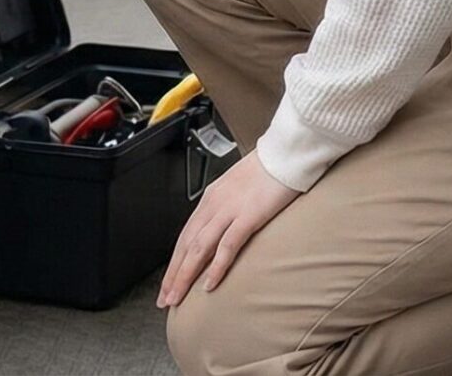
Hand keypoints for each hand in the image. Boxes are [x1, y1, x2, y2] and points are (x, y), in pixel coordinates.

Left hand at [157, 151, 299, 307]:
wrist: (285, 152)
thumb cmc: (268, 169)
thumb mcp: (240, 189)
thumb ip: (228, 207)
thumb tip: (222, 228)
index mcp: (211, 199)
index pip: (186, 236)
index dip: (175, 262)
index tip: (168, 283)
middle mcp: (214, 204)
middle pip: (187, 245)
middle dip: (173, 275)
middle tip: (165, 299)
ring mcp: (229, 210)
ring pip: (199, 248)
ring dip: (186, 275)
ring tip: (177, 297)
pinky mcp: (248, 215)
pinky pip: (227, 245)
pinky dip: (216, 267)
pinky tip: (209, 284)